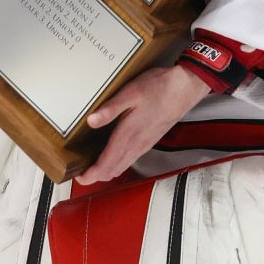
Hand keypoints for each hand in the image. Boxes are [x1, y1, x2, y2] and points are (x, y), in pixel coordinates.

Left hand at [80, 65, 209, 183]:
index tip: (78, 176)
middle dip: (96, 176)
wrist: (184, 88)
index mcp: (128, 135)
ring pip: (122, 167)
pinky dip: (118, 164)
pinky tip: (114, 155)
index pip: (106, 164)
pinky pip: (131, 160)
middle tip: (81, 173)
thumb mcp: (131, 93)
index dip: (90, 175)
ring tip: (93, 167)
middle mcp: (136, 144)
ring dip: (107, 171)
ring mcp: (144, 144)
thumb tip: (91, 121)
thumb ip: (110, 109)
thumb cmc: (159, 88)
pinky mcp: (150, 140)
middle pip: (112, 170)